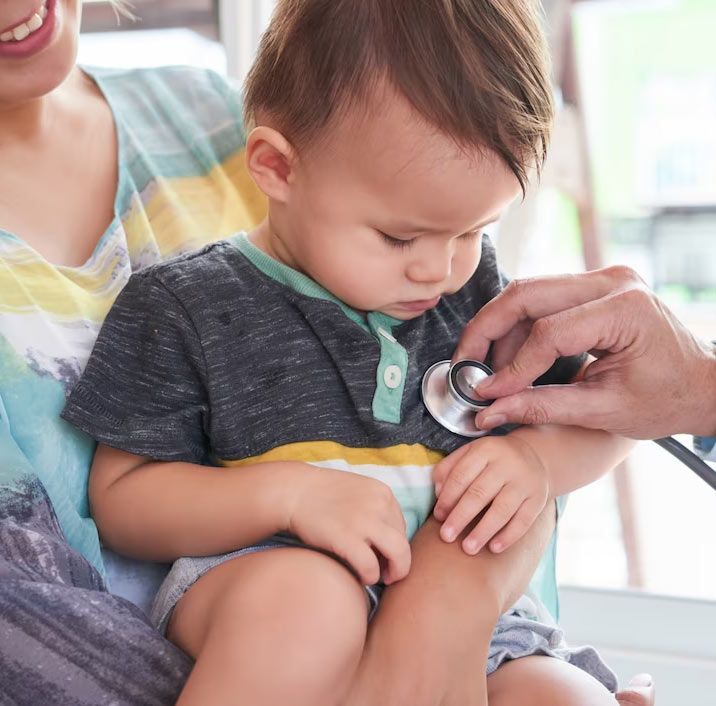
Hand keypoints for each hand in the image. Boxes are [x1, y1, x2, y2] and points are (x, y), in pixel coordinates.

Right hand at [282, 464, 410, 585]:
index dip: (393, 544)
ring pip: (399, 554)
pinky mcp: (347, 538)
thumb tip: (388, 541)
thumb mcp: (357, 491)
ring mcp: (364, 521)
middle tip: (387, 573)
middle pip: (404, 542)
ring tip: (380, 577)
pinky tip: (360, 576)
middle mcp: (379, 504)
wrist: (292, 492)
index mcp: (383, 492)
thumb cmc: (321, 494)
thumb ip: (375, 509)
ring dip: (394, 572)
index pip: (401, 526)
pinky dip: (369, 576)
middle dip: (400, 562)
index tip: (381, 554)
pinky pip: (371, 566)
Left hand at [432, 435, 548, 554]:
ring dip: (483, 531)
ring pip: (502, 509)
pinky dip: (508, 536)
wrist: (532, 455)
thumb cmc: (491, 460)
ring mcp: (525, 481)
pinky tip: (494, 548)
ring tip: (468, 548)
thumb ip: (449, 468)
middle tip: (446, 536)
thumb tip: (438, 493)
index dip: (448, 497)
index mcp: (485, 450)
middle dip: (460, 517)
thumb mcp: (469, 453)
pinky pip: (524, 520)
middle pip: (480, 493)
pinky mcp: (539, 498)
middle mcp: (507, 463)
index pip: (462, 475)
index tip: (438, 516)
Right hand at [454, 266, 715, 438]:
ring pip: (528, 294)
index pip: (548, 332)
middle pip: (526, 294)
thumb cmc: (666, 399)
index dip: (512, 366)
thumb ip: (542, 407)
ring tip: (494, 372)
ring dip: (501, 330)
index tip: (487, 394)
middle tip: (466, 365)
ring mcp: (602, 279)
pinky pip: (542, 300)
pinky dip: (520, 328)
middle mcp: (612, 281)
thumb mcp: (604, 410)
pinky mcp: (593, 288)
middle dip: (487, 330)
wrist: (701, 384)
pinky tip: (513, 359)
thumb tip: (491, 411)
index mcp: (624, 309)